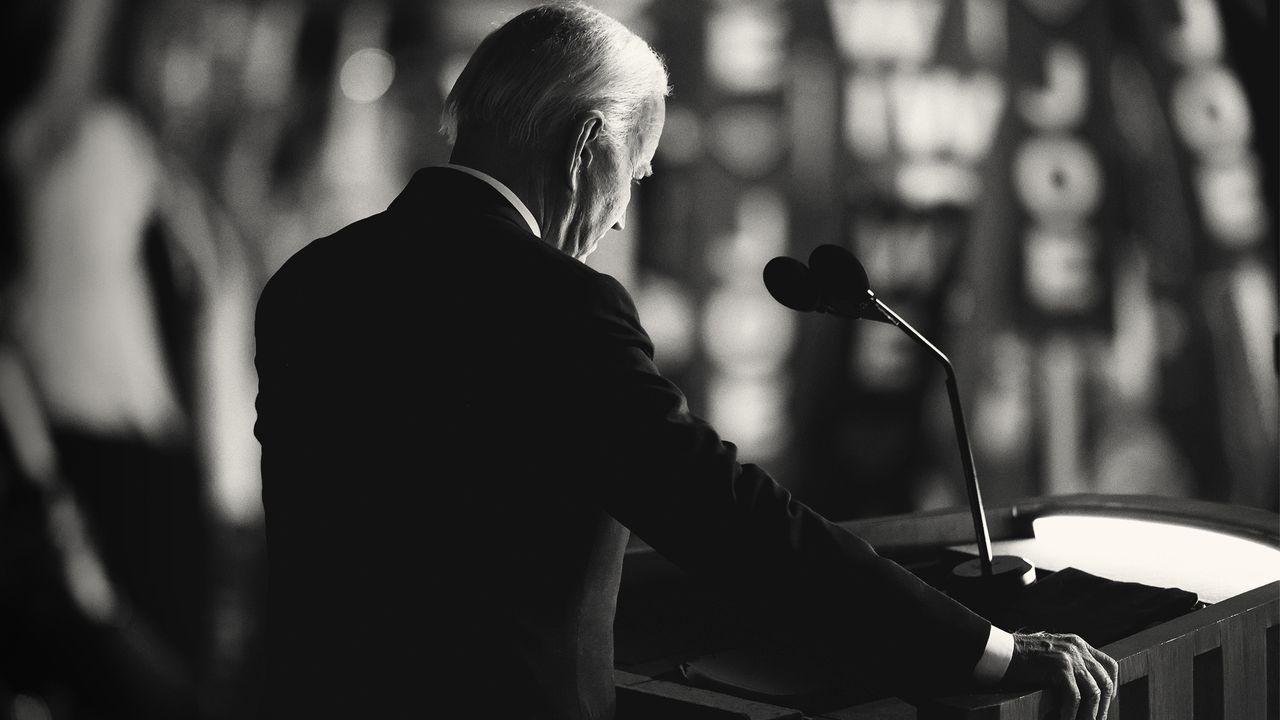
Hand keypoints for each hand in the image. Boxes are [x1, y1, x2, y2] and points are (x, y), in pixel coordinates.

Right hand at [1002, 632, 1117, 719]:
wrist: (998, 651)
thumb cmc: (1018, 658)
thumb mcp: (1050, 655)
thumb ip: (1067, 666)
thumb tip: (1078, 691)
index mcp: (1076, 644)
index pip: (1108, 665)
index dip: (1111, 687)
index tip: (1104, 704)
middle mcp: (1077, 648)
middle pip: (1104, 681)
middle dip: (1103, 706)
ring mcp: (1069, 657)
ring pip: (1093, 692)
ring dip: (1089, 714)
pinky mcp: (1059, 667)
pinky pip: (1074, 697)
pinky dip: (1072, 713)